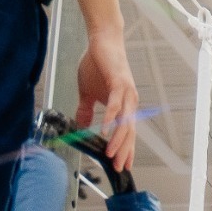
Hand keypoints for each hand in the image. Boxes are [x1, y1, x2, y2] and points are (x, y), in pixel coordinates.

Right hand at [74, 31, 137, 171]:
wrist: (102, 42)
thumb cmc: (97, 66)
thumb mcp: (88, 93)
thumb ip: (86, 110)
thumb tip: (82, 126)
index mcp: (124, 106)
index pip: (127, 133)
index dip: (126, 149)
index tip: (123, 166)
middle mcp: (129, 102)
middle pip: (129, 132)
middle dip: (124, 151)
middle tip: (119, 168)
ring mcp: (126, 93)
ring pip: (124, 122)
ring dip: (118, 140)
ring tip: (111, 155)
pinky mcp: (119, 83)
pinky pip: (114, 105)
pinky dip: (109, 119)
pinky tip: (103, 130)